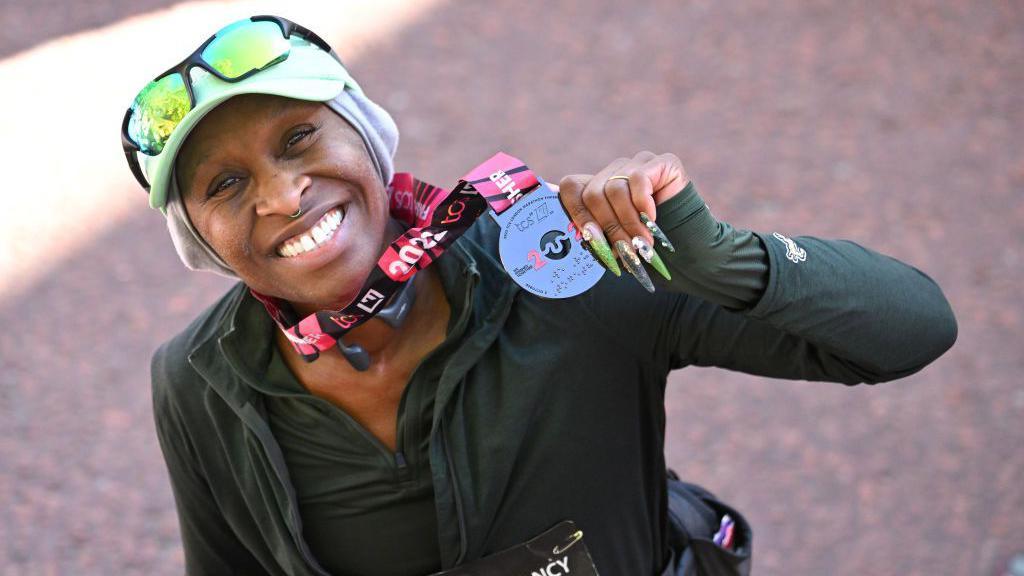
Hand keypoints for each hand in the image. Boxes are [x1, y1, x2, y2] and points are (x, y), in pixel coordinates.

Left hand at [558, 151, 689, 291]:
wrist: (689, 248)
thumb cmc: (646, 247)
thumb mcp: (614, 244)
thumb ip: (594, 236)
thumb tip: (578, 236)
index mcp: (598, 187)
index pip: (571, 187)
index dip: (577, 213)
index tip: (592, 238)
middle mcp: (614, 171)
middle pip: (592, 192)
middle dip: (607, 227)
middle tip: (624, 249)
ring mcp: (637, 163)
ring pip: (614, 188)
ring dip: (627, 222)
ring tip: (641, 242)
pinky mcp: (661, 162)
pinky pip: (639, 178)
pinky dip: (643, 204)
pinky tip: (652, 219)